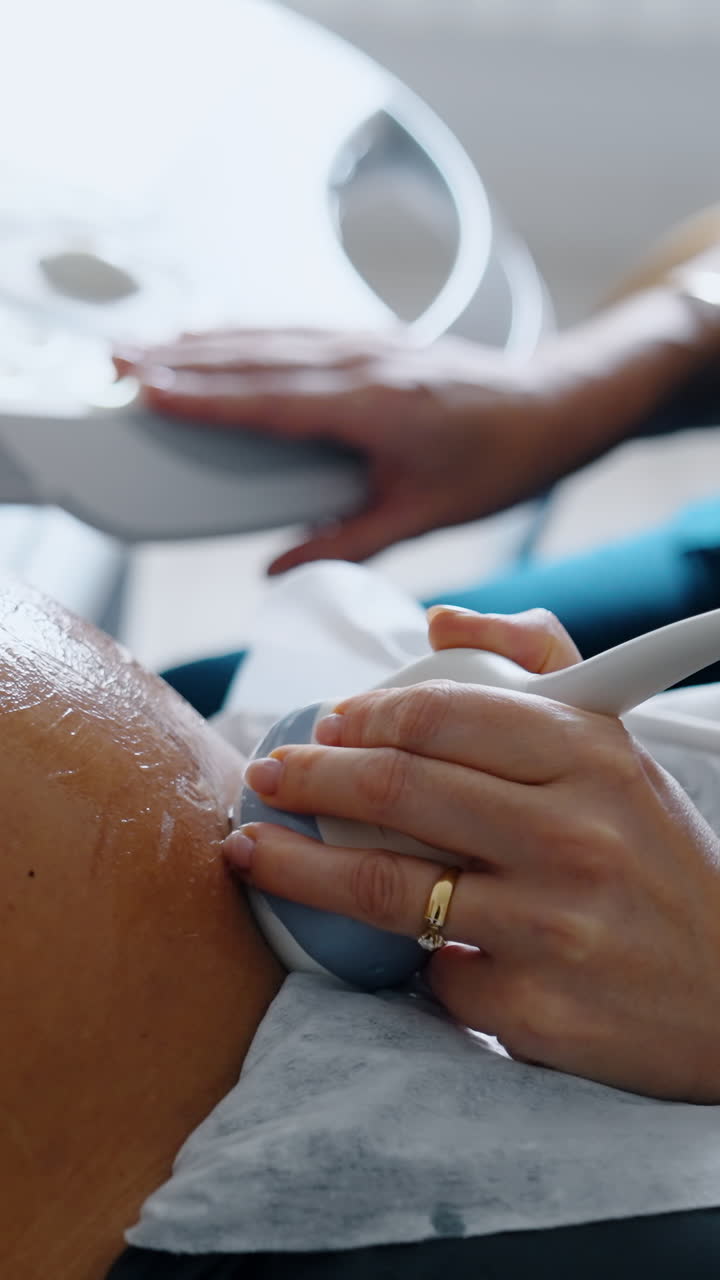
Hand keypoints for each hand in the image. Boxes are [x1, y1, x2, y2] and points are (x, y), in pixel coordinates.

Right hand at [116, 328, 592, 572]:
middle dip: (181, 358)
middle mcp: (364, 363)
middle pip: (255, 357)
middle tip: (120, 361)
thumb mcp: (426, 515)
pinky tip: (220, 337)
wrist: (556, 403)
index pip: (270, 401)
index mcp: (374, 406)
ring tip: (149, 345)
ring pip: (271, 337)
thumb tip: (280, 569)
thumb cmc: (501, 459)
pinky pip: (296, 332)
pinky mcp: (373, 339)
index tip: (148, 393)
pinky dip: (248, 334)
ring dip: (206, 340)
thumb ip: (348, 541)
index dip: (204, 398)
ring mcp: (368, 343)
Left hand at [225, 606, 719, 1101]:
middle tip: (268, 774)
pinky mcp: (533, 1010)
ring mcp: (551, 926)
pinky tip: (382, 947)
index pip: (443, 713)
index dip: (363, 716)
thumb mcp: (620, 748)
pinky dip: (405, 957)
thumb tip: (439, 620)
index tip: (323, 724)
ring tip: (252, 849)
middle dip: (308, 777)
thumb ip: (540, 664)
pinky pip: (430, 972)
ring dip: (294, 865)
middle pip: (396, 790)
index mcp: (592, 755)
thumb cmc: (658, 859)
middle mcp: (573, 834)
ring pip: (382, 885)